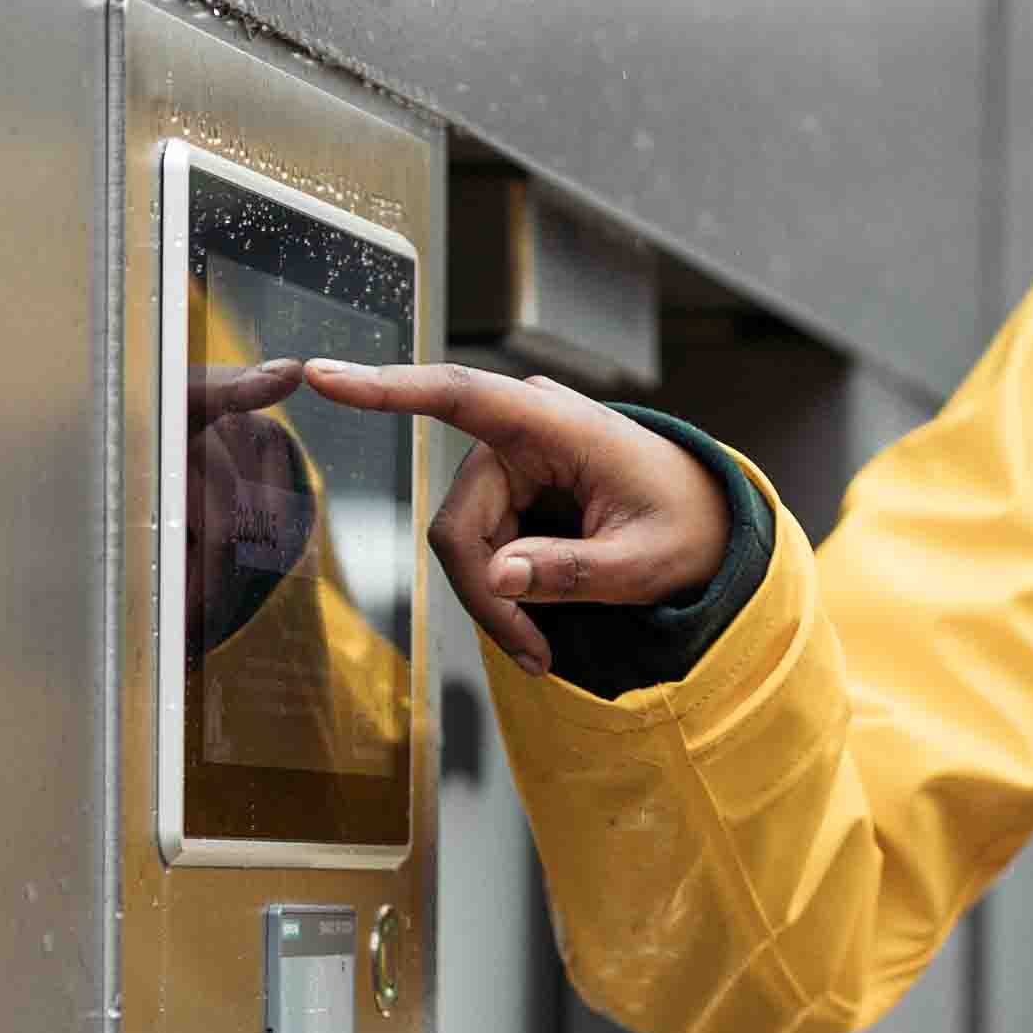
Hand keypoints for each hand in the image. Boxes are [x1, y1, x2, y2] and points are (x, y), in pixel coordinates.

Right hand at [279, 358, 731, 665]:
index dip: (387, 389)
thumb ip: (574, 571)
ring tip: (546, 649)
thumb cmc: (688, 528)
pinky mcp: (508, 494)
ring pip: (463, 547)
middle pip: (458, 526)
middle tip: (537, 657)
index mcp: (554, 423)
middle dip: (488, 597)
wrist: (710, 524)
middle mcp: (520, 432)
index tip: (322, 375)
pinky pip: (480, 551)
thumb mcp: (646, 563)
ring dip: (498, 605)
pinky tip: (542, 626)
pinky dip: (505, 596)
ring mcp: (510, 463)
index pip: (457, 396)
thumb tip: (498, 576)